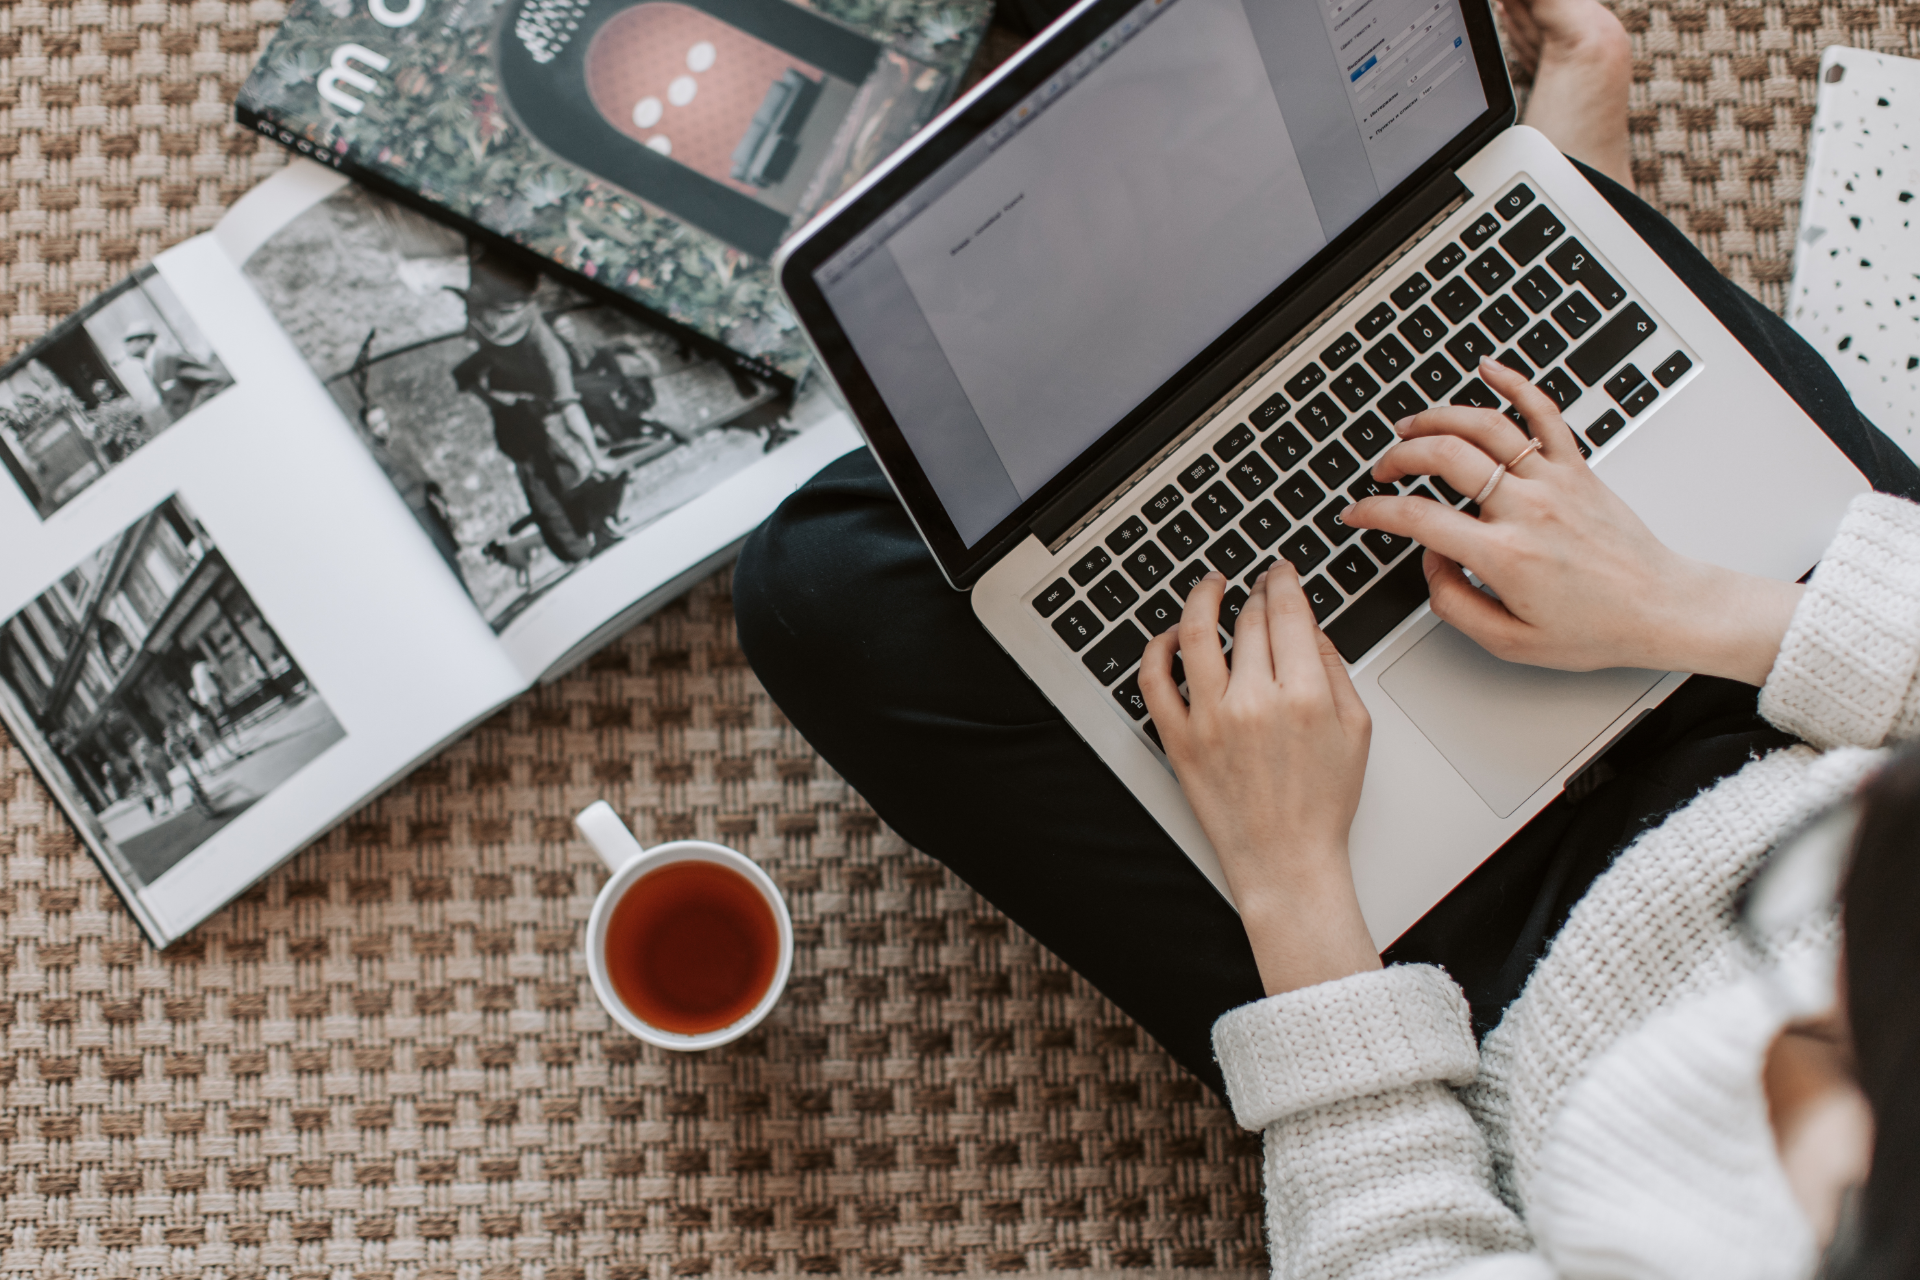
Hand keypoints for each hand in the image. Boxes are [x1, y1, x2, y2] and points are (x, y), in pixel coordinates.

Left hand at [1138, 567, 1380, 995]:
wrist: (1286, 861)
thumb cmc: (1322, 804)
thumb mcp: (1355, 730)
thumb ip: (1334, 670)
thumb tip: (1309, 627)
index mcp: (1303, 695)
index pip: (1287, 613)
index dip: (1283, 581)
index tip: (1280, 571)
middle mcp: (1254, 702)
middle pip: (1248, 620)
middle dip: (1254, 592)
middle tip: (1256, 584)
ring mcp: (1210, 720)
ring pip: (1197, 634)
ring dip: (1202, 599)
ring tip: (1209, 586)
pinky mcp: (1179, 740)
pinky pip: (1154, 681)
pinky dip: (1158, 649)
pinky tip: (1172, 636)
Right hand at [1343, 358, 1800, 683]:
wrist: (1662, 608)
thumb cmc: (1596, 628)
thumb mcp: (1511, 643)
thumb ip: (1455, 604)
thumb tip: (1431, 563)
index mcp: (1505, 556)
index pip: (1419, 520)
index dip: (1374, 512)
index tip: (1357, 513)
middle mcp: (1528, 509)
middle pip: (1445, 457)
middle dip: (1399, 458)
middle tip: (1383, 471)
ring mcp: (1555, 481)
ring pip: (1486, 426)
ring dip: (1439, 418)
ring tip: (1412, 426)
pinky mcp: (1578, 468)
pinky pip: (1544, 413)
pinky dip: (1515, 383)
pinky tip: (1489, 368)